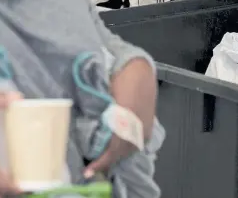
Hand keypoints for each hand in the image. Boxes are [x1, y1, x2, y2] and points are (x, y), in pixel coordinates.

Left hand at [84, 58, 155, 178]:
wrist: (140, 68)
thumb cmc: (120, 77)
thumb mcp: (105, 94)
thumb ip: (98, 112)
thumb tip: (88, 130)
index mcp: (126, 119)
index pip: (114, 148)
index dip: (101, 161)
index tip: (89, 170)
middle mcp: (138, 126)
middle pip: (122, 151)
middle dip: (108, 160)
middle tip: (93, 166)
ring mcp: (145, 126)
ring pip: (131, 149)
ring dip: (118, 155)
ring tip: (104, 158)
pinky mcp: (149, 125)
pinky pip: (137, 143)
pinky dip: (127, 148)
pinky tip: (118, 148)